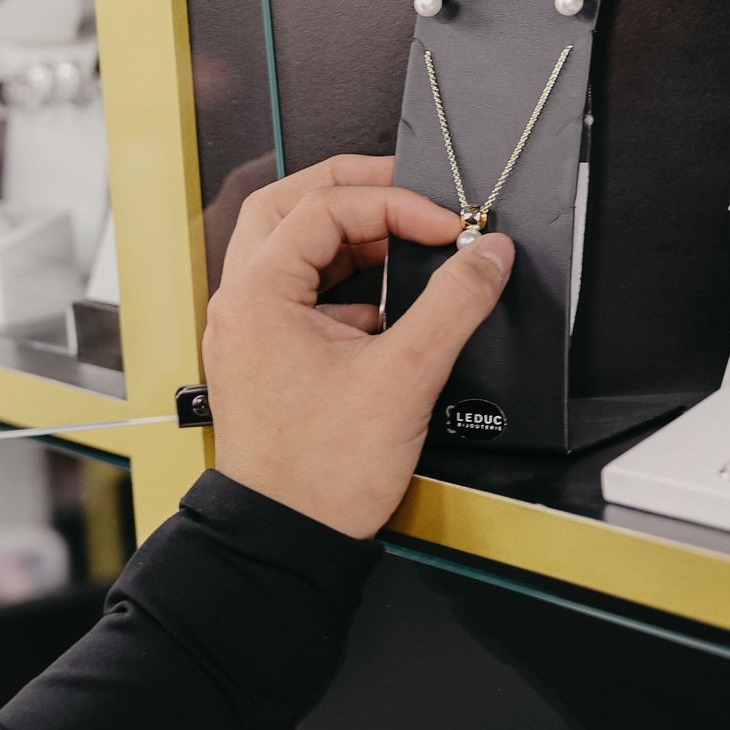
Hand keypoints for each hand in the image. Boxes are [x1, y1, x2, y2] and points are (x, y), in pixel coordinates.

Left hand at [200, 153, 512, 538]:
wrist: (288, 539)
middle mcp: (241, 304)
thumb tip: (488, 256)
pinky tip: (386, 314)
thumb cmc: (321, 473)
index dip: (396, 205)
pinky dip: (342, 287)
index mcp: (258, 294)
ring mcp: (248, 331)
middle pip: (287, 206)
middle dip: (351, 191)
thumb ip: (454, 304)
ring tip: (404, 246)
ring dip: (346, 240)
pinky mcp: (265, 358)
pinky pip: (299, 296)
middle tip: (407, 190)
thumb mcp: (405, 375)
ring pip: (289, 249)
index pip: (326, 206)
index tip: (448, 227)